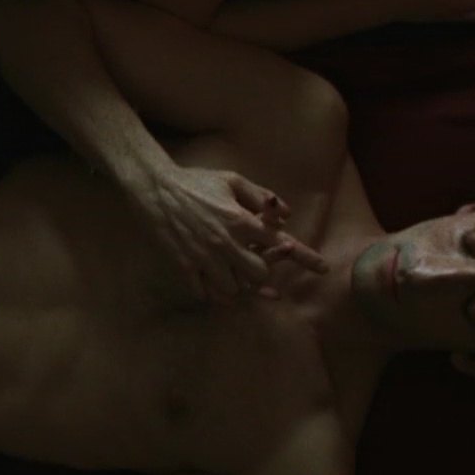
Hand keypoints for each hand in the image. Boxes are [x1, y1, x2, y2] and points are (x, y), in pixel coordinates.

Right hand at [132, 165, 327, 302]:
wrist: (155, 188)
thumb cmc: (195, 181)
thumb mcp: (232, 179)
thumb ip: (261, 195)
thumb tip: (286, 213)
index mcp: (239, 220)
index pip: (276, 244)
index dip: (298, 254)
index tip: (320, 267)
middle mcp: (224, 243)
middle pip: (257, 275)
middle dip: (264, 275)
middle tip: (262, 271)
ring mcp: (203, 257)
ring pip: (232, 289)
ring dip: (239, 286)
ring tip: (237, 278)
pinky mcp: (184, 264)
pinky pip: (203, 291)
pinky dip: (213, 294)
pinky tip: (216, 288)